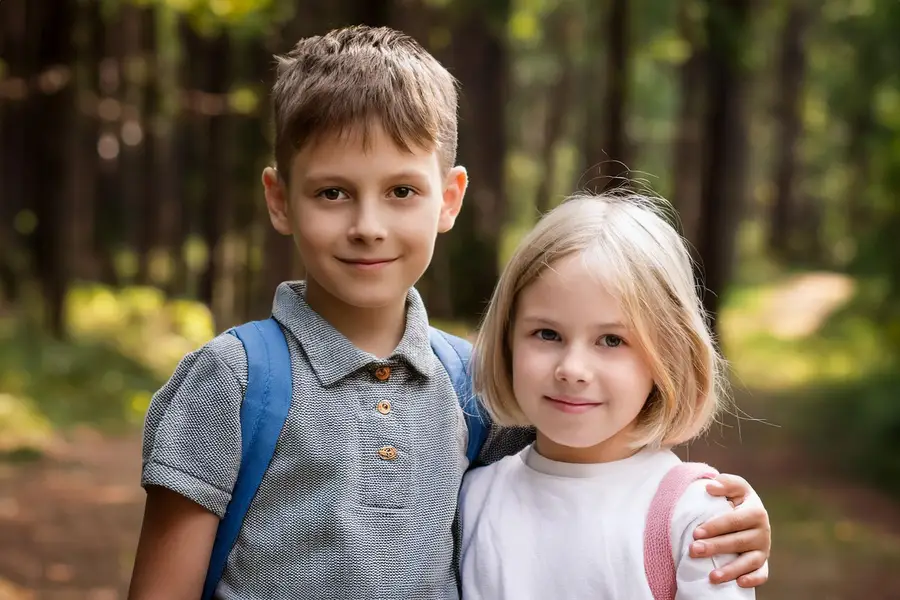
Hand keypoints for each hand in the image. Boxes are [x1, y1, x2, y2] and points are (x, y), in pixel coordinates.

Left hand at [690, 473, 770, 587]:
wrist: (747, 512)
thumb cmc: (736, 498)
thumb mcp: (734, 487)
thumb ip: (724, 483)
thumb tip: (710, 487)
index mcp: (756, 511)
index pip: (734, 521)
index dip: (715, 527)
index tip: (696, 532)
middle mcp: (763, 531)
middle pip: (737, 542)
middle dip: (715, 547)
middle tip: (694, 550)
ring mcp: (764, 549)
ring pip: (749, 562)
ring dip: (731, 570)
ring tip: (712, 576)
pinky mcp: (763, 562)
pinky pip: (762, 574)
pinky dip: (753, 580)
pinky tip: (739, 583)